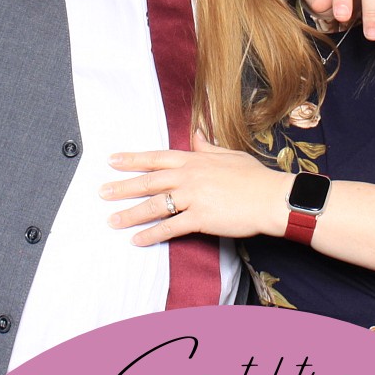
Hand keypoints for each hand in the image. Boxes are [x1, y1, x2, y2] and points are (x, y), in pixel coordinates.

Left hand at [101, 138, 291, 243]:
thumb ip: (207, 147)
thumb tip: (195, 134)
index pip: (156, 157)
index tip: (112, 160)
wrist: (272, 197)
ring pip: (154, 205)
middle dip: (122, 187)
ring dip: (130, 214)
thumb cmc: (254, 177)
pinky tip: (138, 240)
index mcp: (194, 159)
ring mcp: (193, 197)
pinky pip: (170, 227)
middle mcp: (189, 176)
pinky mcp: (200, 218)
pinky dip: (152, 235)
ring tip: (112, 220)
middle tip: (102, 192)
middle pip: (148, 181)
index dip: (132, 159)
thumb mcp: (229, 154)